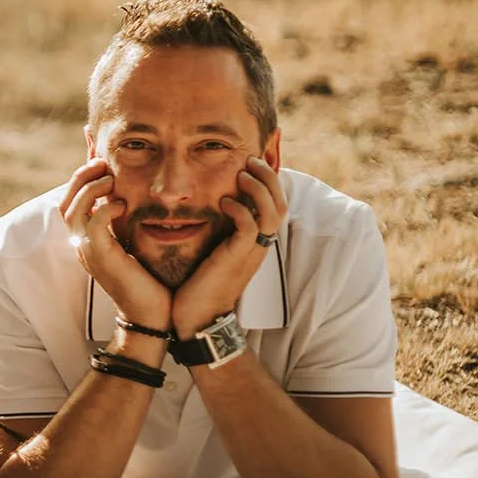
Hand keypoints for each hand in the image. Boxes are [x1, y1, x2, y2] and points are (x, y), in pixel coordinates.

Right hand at [60, 159, 171, 327]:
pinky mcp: (101, 258)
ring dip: (90, 189)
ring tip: (110, 179)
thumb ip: (127, 221)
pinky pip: (93, 225)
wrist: (152, 314)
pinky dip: (105, 209)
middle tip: (101, 162)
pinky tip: (122, 205)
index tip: (99, 159)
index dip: (80, 178)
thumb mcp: (134, 243)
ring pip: (73, 210)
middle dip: (81, 177)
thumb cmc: (149, 279)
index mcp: (86, 240)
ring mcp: (87, 252)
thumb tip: (134, 195)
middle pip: (65, 202)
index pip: (71, 202)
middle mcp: (81, 245)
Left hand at [172, 157, 287, 337]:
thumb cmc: (198, 285)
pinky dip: (241, 210)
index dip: (268, 182)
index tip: (251, 163)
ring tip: (242, 172)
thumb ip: (218, 230)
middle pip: (280, 204)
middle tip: (252, 158)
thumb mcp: (212, 251)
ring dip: (259, 188)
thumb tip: (207, 207)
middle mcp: (258, 246)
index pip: (275, 205)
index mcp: (254, 242)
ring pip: (271, 212)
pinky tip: (224, 201)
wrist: (196, 319)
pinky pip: (249, 227)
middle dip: (269, 177)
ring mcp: (250, 253)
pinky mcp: (236, 258)